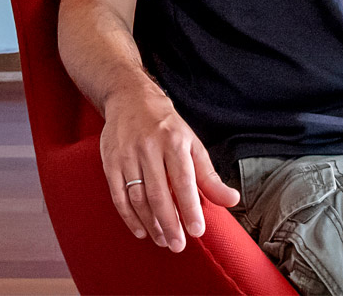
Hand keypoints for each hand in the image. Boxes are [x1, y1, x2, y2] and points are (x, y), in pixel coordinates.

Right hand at [101, 84, 238, 250]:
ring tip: (163, 240)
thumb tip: (232, 200)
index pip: (183, 179)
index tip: (197, 231)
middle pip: (158, 192)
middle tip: (178, 245)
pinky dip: (129, 217)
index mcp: (174, 141)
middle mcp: (149, 147)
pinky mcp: (110, 161)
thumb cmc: (167, 126)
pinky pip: (118, 195)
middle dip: (169, 223)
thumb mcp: (192, 144)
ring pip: (138, 197)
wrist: (130, 98)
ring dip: (150, 223)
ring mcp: (127, 154)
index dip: (190, 207)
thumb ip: (209, 176)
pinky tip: (141, 230)